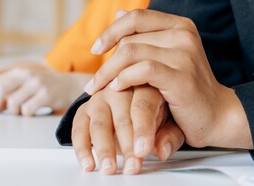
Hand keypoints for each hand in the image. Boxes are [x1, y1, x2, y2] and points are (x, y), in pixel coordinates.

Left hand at [0, 63, 85, 115]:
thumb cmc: (44, 88)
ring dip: (14, 111)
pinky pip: (27, 109)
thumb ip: (9, 91)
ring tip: (22, 111)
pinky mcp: (47, 94)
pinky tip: (32, 112)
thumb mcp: (25, 85)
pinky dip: (26, 114)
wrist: (72, 86)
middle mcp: (27, 75)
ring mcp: (37, 84)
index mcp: (18, 72)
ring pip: (13, 102)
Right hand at [71, 84, 185, 174]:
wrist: (137, 100)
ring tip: (109, 168)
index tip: (144, 150)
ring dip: (104, 148)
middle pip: (121, 113)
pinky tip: (89, 163)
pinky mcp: (85, 108)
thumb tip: (162, 150)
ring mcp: (101, 96)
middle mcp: (122, 86)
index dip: (143, 129)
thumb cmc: (160, 110)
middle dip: (126, 143)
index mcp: (147, 84)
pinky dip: (82, 148)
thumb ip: (170, 135)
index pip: (144, 104)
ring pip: (100, 122)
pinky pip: (78, 126)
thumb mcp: (175, 122)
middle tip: (132, 165)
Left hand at [85, 9, 247, 148]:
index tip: (96, 49)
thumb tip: (117, 12)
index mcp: (181, 25)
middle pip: (130, 37)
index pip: (137, 17)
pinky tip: (116, 89)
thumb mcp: (167, 57)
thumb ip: (146, 36)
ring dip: (108, 72)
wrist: (217, 116)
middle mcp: (184, 34)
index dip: (111, 31)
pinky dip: (124, 78)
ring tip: (97, 88)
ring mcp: (184, 54)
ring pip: (131, 52)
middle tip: (94, 82)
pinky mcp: (181, 77)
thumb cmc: (187, 89)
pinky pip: (142, 69)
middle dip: (106, 60)